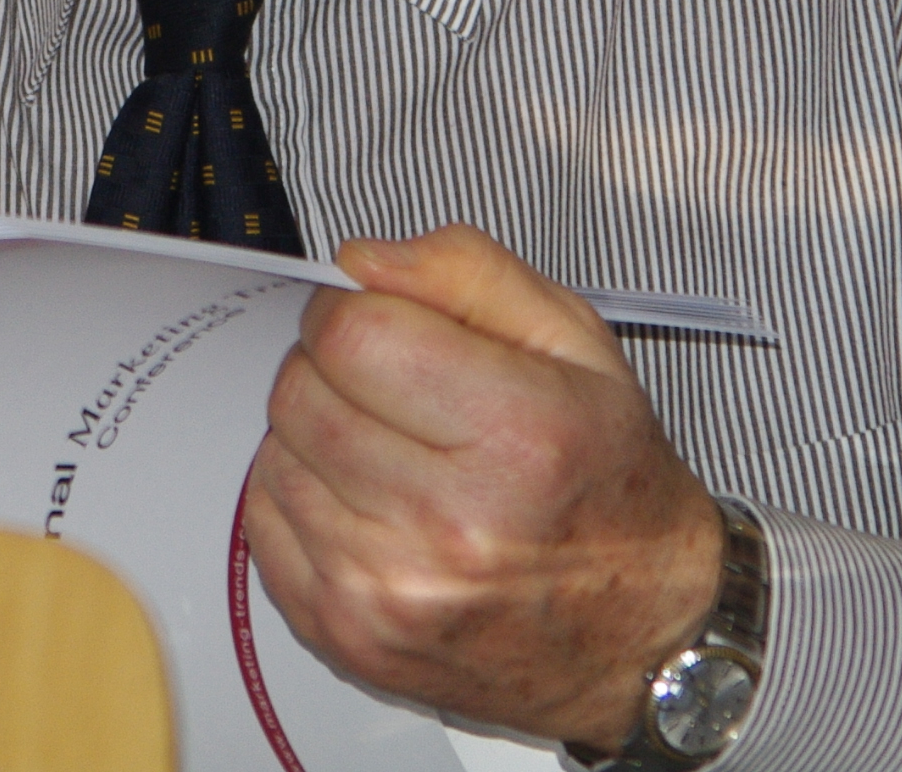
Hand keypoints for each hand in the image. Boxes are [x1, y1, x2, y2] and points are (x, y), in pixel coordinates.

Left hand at [240, 226, 723, 750]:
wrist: (637, 629)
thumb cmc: (606, 481)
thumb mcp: (574, 341)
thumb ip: (464, 272)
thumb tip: (361, 263)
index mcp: (517, 436)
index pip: (353, 334)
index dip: (355, 310)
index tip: (380, 321)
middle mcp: (451, 526)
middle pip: (301, 393)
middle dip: (331, 369)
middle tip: (391, 387)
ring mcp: (390, 592)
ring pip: (275, 457)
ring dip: (315, 437)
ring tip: (391, 450)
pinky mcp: (348, 637)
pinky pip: (264, 526)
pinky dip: (300, 500)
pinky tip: (365, 502)